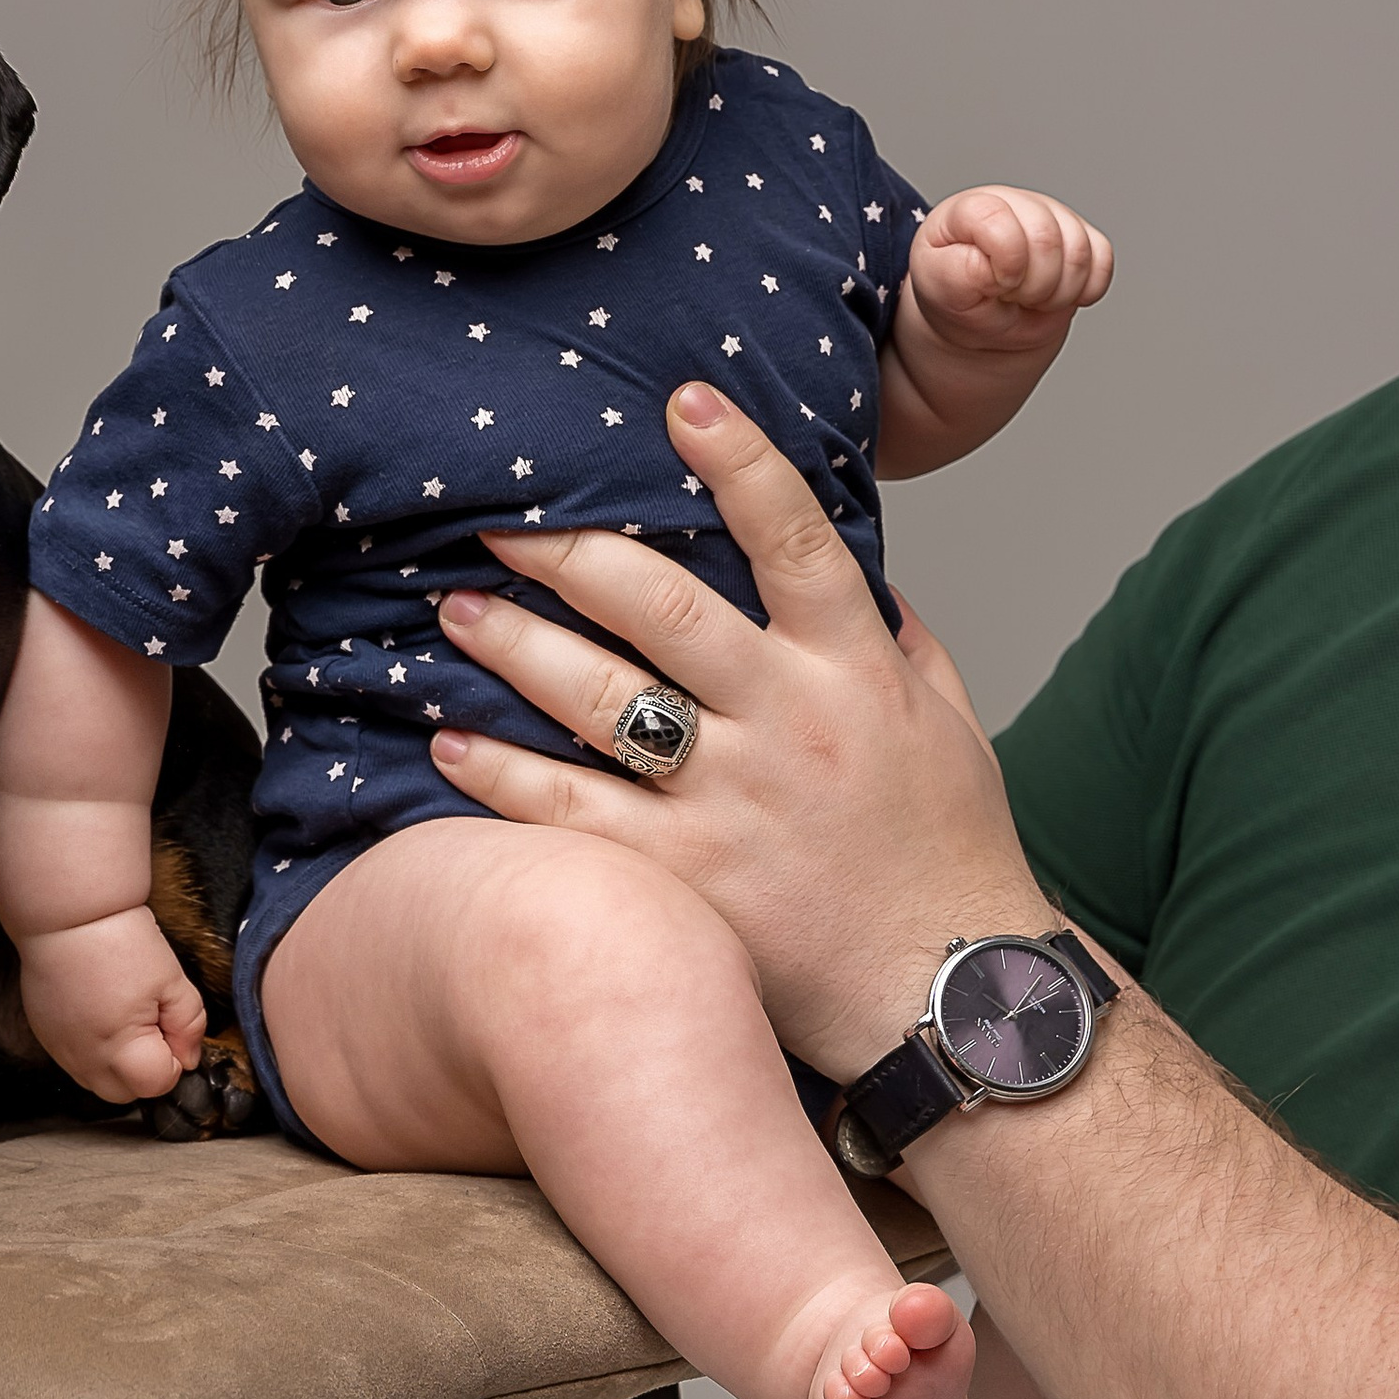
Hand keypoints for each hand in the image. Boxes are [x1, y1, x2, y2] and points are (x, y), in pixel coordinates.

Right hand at [15, 908, 206, 1104]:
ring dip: (116, 1064)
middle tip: (149, 1024)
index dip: (173, 1058)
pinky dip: (91, 1049)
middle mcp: (85, 1058)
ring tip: (121, 1017)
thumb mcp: (173, 980)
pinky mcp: (44, 1034)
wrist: (67, 913)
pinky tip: (97, 1013)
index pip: (158, 1084)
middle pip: (125, 1093)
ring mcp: (60, 1049)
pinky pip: (74, 1061)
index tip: (169, 1026)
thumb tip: (189, 1057)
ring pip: (96, 1081)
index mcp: (121, 1048)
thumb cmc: (119, 940)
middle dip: (144, 1069)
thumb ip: (189, 1026)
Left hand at [426, 380, 1044, 1080]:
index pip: (796, 538)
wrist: (953, 998)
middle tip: (496, 517)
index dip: (739, 461)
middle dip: (568, 551)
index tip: (682, 399)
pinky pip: (568, 812)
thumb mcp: (950, 723)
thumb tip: (854, 562)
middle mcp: (789, 723)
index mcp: (856, 670)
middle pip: (661, 605)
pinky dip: (498, 775)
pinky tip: (445, 742)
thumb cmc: (950, 855)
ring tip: (450, 606)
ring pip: (599, 698)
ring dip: (511, 645)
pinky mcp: (681, 879)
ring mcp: (730, 803)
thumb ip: (897, 637)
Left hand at [908, 187, 1112, 351]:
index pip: (999, 219)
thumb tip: (987, 266)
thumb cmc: (956, 299)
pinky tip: (1056, 295)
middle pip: (1047, 238)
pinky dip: (1084, 291)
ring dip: (1058, 293)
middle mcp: (1015, 203)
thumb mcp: (939, 292)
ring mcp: (1053, 216)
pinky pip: (1103, 261)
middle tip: (1012, 298)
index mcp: (970, 208)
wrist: (981, 321)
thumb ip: (954, 276)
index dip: (1006, 263)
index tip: (995, 286)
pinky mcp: (1083, 237)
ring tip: (1030, 299)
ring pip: (1080, 252)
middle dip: (1033, 285)